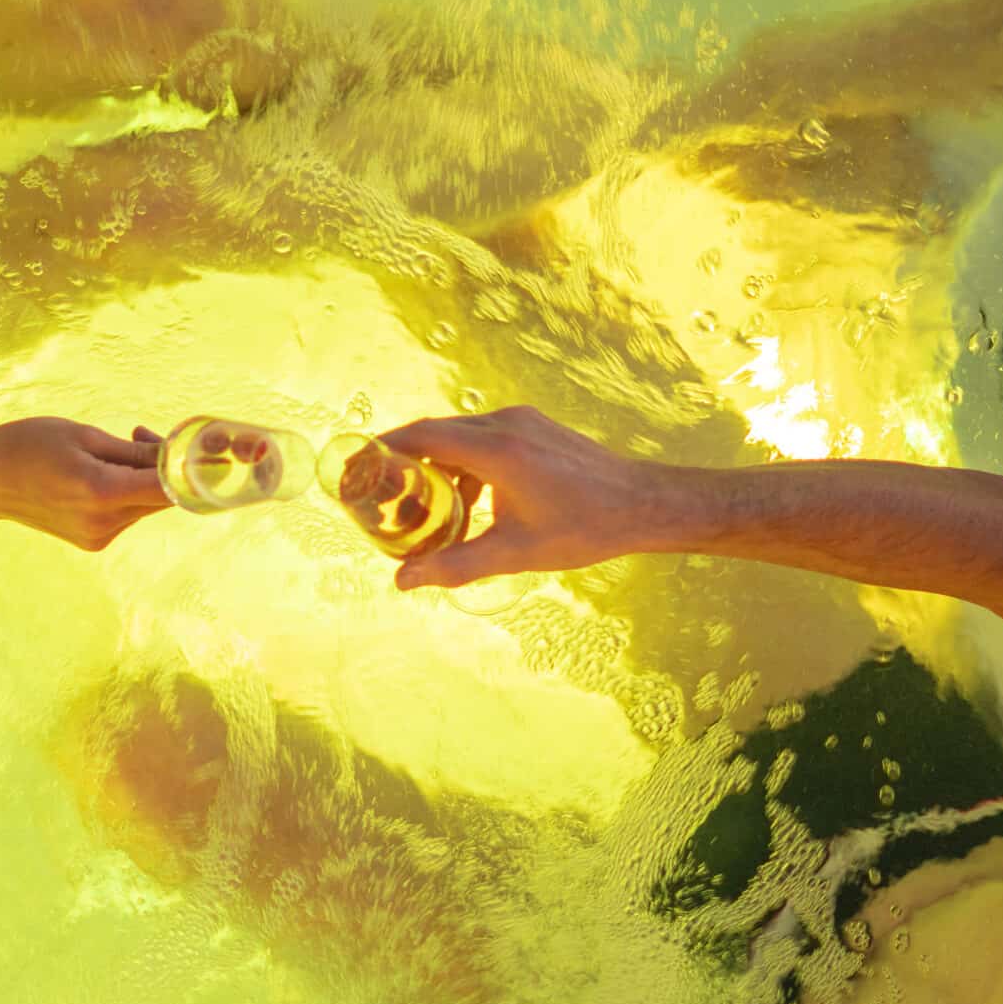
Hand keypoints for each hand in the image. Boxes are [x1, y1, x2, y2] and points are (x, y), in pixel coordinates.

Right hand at [0, 417, 172, 551]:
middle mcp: (104, 523)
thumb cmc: (29, 445)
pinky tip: (101, 473)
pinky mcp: (93, 541)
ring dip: (143, 478)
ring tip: (117, 446)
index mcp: (102, 492)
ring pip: (145, 506)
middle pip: (161, 497)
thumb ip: (136, 452)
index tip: (191, 443)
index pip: (171, 487)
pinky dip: (126, 492)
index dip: (189, 465)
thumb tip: (179, 455)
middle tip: (141, 434)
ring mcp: (98, 536)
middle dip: (163, 465)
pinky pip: (127, 514)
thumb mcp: (84, 436)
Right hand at [376, 407, 669, 589]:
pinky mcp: (536, 427)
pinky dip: (466, 463)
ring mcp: (523, 421)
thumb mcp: (514, 553)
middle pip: (437, 433)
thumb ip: (454, 566)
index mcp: (496, 449)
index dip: (385, 449)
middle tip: (383, 493)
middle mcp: (506, 424)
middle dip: (407, 462)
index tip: (359, 467)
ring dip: (439, 466)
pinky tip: (471, 501)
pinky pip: (485, 437)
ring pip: (462, 436)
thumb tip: (403, 581)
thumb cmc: (584, 528)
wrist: (643, 504)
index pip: (422, 435)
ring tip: (426, 506)